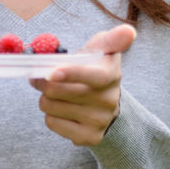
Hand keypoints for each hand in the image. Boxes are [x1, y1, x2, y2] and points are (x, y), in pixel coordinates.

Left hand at [31, 23, 135, 145]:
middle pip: (59, 92)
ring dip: (46, 98)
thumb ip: (113, 38)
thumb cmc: (97, 69)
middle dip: (42, 82)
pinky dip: (51, 115)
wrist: (107, 105)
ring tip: (55, 94)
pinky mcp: (89, 137)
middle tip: (40, 76)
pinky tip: (61, 110)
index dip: (72, 74)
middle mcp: (109, 100)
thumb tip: (129, 31)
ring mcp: (100, 120)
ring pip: (51, 107)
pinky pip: (53, 123)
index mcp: (112, 75)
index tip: (51, 72)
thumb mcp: (104, 50)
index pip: (94, 76)